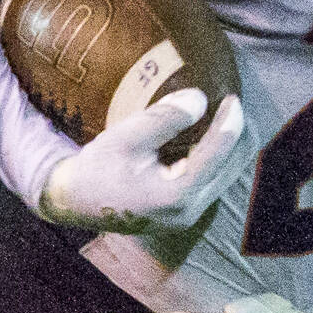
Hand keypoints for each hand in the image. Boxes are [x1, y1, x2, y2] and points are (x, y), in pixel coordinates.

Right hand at [38, 90, 247, 232]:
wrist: (76, 201)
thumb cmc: (97, 168)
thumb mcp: (126, 137)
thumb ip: (164, 119)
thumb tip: (199, 99)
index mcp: (176, 195)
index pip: (216, 153)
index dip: (229, 122)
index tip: (232, 97)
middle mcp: (190, 211)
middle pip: (231, 167)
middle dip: (237, 134)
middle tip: (233, 103)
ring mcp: (190, 215)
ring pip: (225, 176)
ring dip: (229, 147)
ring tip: (226, 116)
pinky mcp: (186, 212)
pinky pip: (213, 182)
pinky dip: (217, 158)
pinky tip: (212, 136)